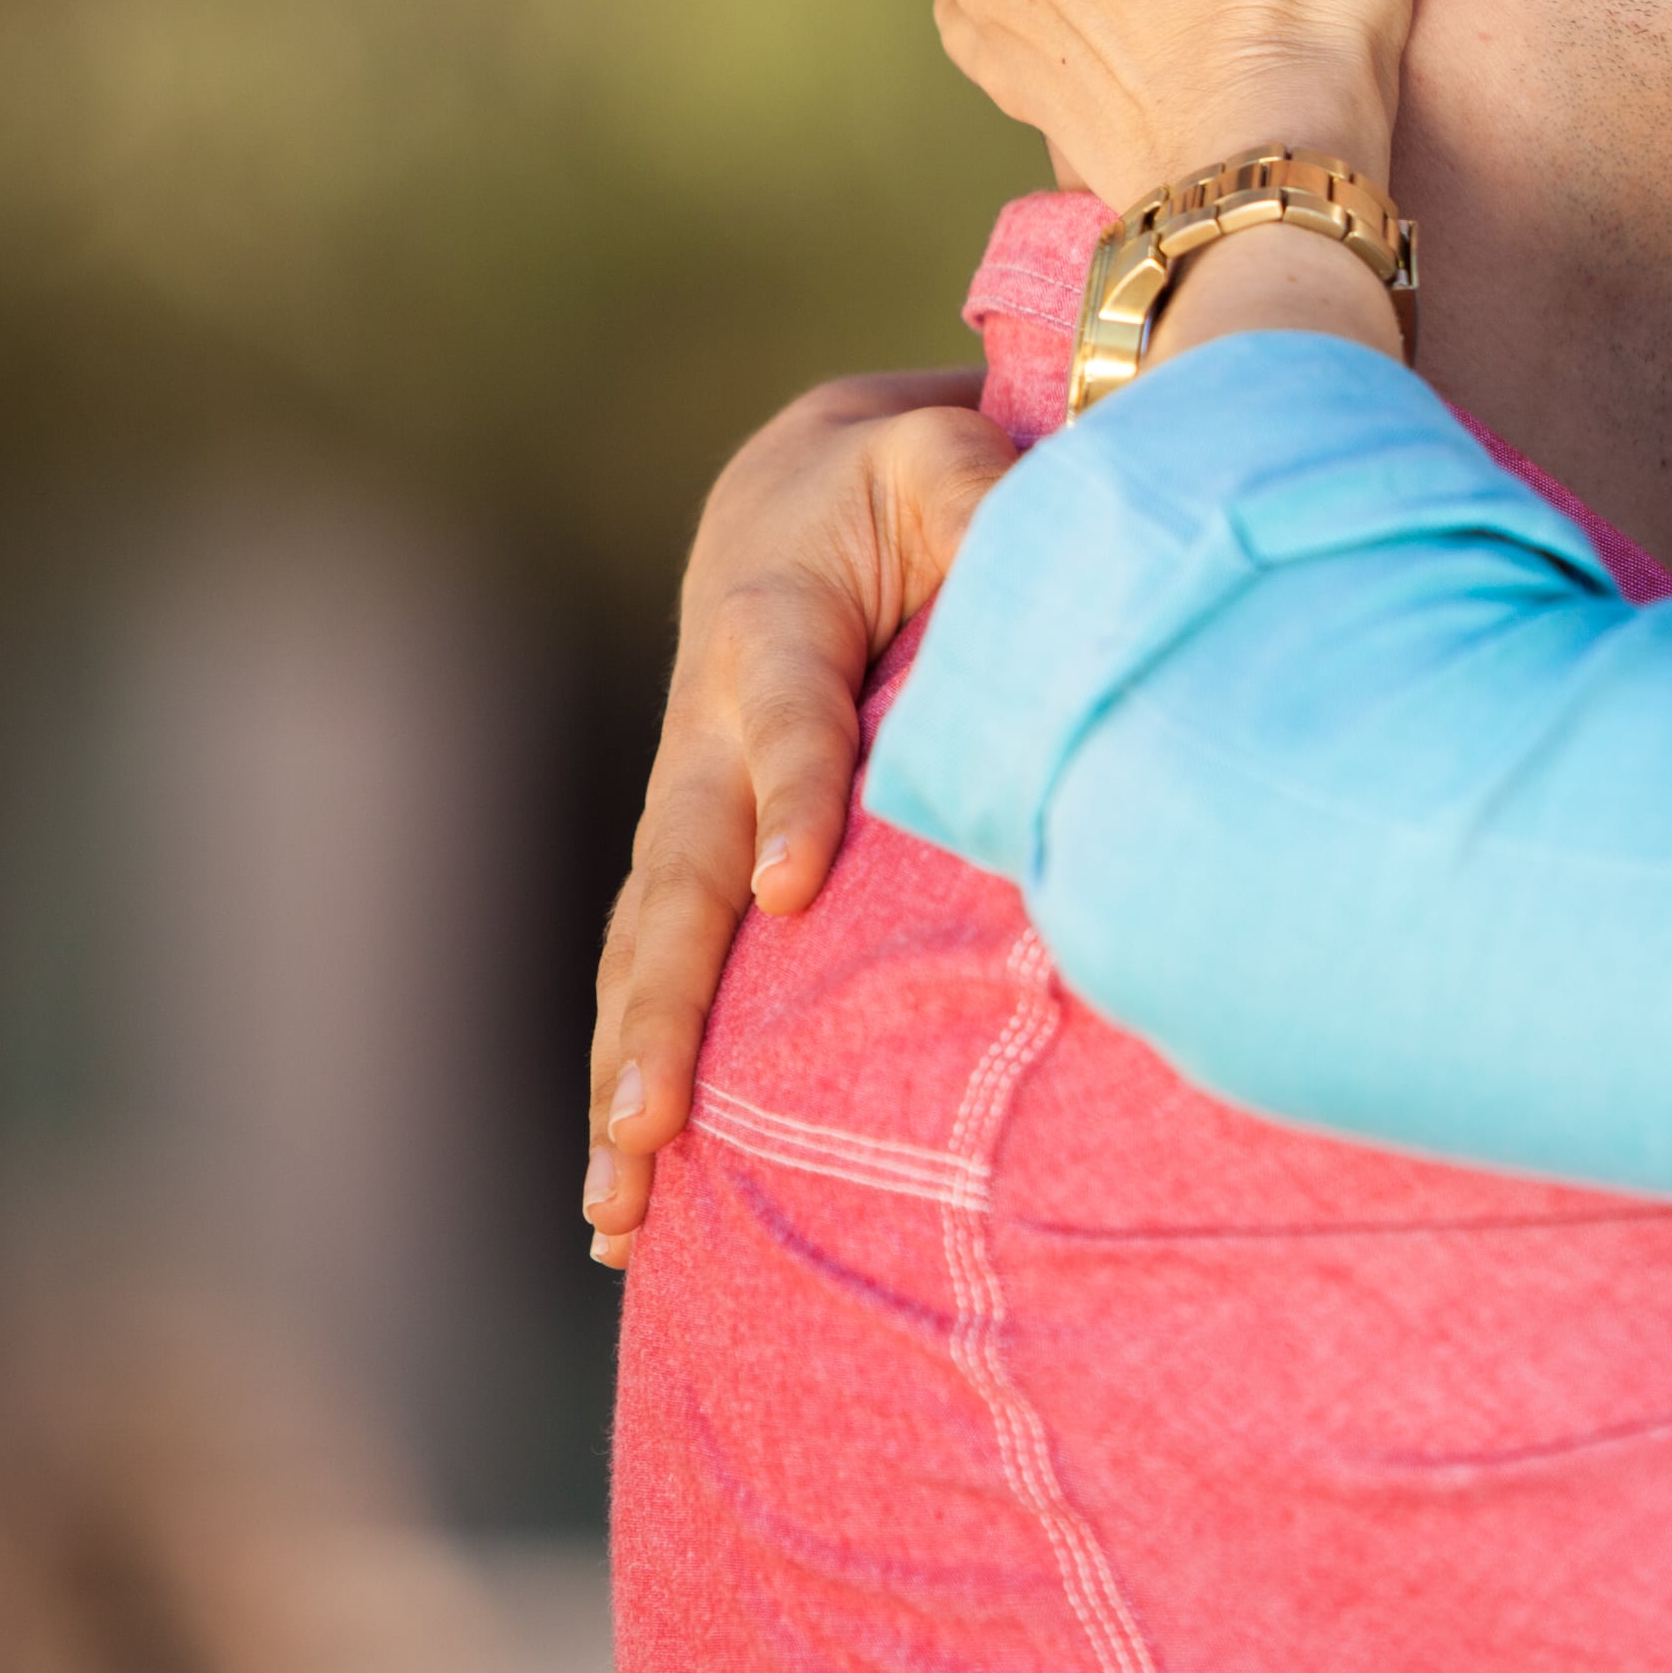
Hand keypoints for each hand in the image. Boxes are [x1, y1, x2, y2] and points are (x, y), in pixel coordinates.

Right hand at [583, 369, 1013, 1264]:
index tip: (793, 892)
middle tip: (653, 1125)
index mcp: (772, 625)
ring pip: (642, 949)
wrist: (787, 500)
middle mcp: (707, 732)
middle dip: (664, 1006)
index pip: (789, 716)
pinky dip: (631, 1079)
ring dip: (627, 1074)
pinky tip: (627, 1210)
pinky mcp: (692, 860)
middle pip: (677, 876)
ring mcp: (688, 807)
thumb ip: (986, 500)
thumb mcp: (947, 462)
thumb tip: (1050, 569)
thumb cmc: (894, 488)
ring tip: (620, 1206)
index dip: (793, 793)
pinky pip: (647, 974)